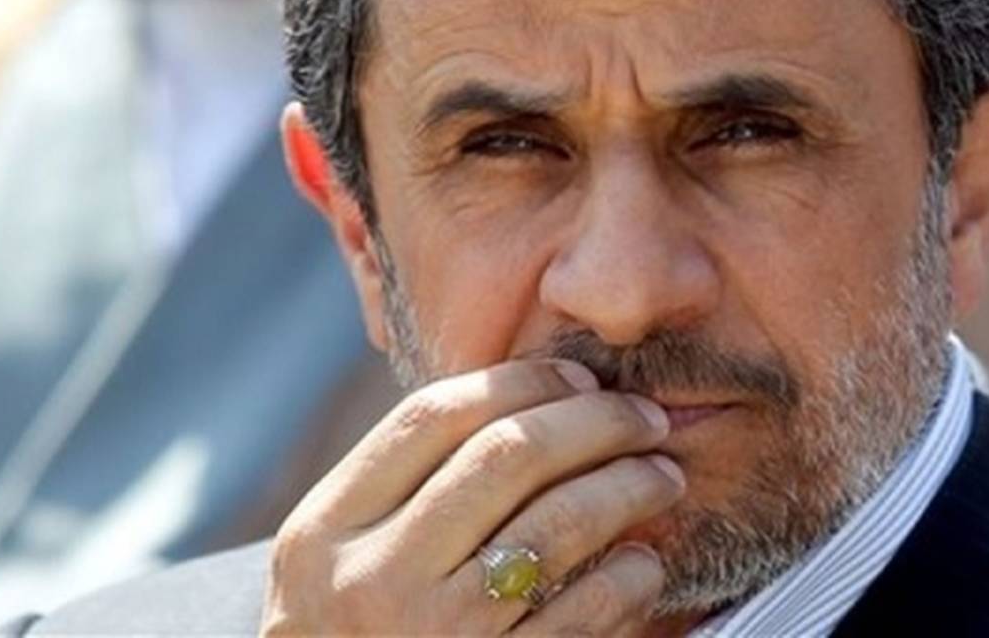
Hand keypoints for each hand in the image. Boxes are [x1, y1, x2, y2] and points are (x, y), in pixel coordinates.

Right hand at [261, 360, 684, 634]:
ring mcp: (437, 635)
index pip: (433, 415)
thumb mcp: (334, 557)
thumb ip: (401, 487)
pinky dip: (630, 575)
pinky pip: (584, 613)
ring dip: (628, 487)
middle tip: (645, 417)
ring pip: (558, 525)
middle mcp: (376, 577)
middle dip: (594, 421)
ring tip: (663, 475)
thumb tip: (528, 404)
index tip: (577, 377)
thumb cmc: (352, 635)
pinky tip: (644, 559)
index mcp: (325, 528)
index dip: (519, 381)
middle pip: (505, 455)